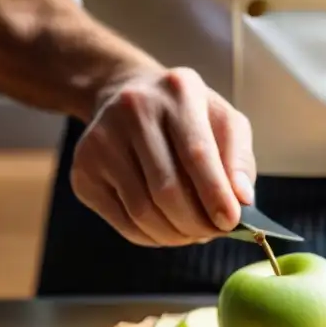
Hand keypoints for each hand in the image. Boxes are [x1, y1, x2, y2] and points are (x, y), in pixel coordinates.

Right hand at [70, 66, 255, 245]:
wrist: (129, 95)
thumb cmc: (188, 115)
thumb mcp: (224, 121)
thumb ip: (239, 159)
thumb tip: (242, 200)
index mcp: (178, 90)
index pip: (197, 154)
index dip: (215, 195)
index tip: (231, 222)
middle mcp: (134, 109)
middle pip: (167, 189)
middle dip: (196, 222)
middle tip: (213, 233)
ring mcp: (102, 139)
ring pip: (143, 211)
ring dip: (176, 235)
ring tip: (194, 233)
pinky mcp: (83, 169)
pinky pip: (123, 221)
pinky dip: (152, 236)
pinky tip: (168, 230)